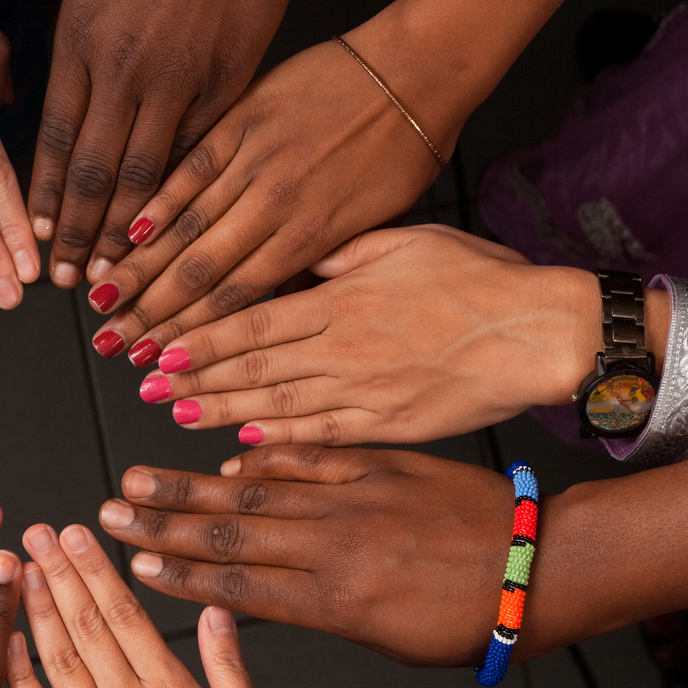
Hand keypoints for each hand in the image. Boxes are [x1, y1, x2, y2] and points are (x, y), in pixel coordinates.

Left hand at [5, 522, 273, 687]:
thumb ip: (229, 663)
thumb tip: (216, 611)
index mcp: (171, 687)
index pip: (125, 613)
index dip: (97, 570)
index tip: (75, 535)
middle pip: (87, 624)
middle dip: (61, 573)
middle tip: (36, 533)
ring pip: (59, 658)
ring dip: (37, 609)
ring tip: (19, 569)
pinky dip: (20, 674)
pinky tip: (7, 639)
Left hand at [29, 0, 289, 290]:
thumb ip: (72, 47)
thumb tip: (55, 105)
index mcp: (80, 41)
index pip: (51, 139)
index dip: (40, 197)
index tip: (32, 238)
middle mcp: (123, 70)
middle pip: (91, 171)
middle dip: (75, 234)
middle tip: (66, 282)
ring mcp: (178, 83)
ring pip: (144, 177)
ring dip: (124, 233)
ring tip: (113, 275)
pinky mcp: (227, 89)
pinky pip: (195, 157)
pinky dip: (178, 200)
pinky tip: (167, 234)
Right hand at [82, 28, 449, 365]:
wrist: (413, 72)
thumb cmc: (402, 149)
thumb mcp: (377, 226)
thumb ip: (321, 266)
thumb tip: (281, 308)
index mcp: (311, 238)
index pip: (236, 300)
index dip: (190, 335)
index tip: (154, 360)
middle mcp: (277, 206)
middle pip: (199, 273)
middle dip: (149, 315)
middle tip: (110, 344)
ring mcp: (255, 162)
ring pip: (186, 226)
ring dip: (139, 267)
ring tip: (102, 297)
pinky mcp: (243, 119)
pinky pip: (190, 168)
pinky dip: (156, 201)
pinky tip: (124, 229)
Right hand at [95, 446, 514, 666]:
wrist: (536, 567)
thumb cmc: (467, 620)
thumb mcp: (386, 637)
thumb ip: (322, 610)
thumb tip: (270, 589)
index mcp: (332, 601)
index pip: (234, 583)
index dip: (175, 571)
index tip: (130, 561)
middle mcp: (332, 546)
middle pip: (227, 530)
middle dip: (160, 521)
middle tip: (109, 508)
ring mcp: (355, 498)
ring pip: (256, 489)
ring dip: (192, 484)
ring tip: (143, 473)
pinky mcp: (381, 464)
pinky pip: (310, 456)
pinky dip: (265, 457)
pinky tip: (230, 457)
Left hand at [133, 225, 604, 443]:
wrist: (543, 333)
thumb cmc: (484, 280)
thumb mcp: (405, 240)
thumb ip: (344, 251)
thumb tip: (300, 253)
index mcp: (343, 298)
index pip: (252, 319)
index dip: (199, 337)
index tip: (159, 346)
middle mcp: (344, 347)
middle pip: (251, 367)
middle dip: (193, 378)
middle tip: (145, 390)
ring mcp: (365, 391)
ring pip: (276, 405)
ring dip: (221, 412)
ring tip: (178, 417)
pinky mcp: (390, 425)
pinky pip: (324, 437)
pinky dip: (281, 443)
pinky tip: (245, 447)